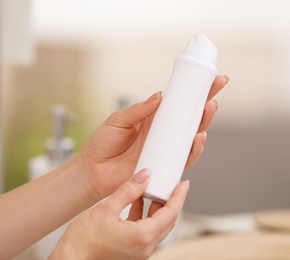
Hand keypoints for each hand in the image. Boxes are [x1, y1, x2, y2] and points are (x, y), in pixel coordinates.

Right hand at [50, 169, 188, 259]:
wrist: (71, 259)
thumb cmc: (83, 239)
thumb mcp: (106, 208)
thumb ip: (128, 191)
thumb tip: (144, 176)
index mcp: (142, 236)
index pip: (170, 213)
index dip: (178, 196)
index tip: (183, 184)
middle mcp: (144, 247)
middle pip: (167, 221)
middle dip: (170, 201)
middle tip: (170, 184)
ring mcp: (138, 251)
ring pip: (157, 227)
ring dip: (157, 208)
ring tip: (152, 190)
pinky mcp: (131, 251)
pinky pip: (145, 232)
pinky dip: (145, 216)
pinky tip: (136, 203)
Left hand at [78, 75, 227, 199]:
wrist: (92, 170)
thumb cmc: (102, 144)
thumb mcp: (118, 121)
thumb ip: (138, 110)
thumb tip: (160, 96)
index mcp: (152, 120)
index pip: (177, 104)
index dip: (194, 92)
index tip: (211, 78)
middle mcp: (162, 135)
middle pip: (190, 119)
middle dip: (206, 103)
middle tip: (217, 88)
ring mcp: (164, 151)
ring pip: (191, 138)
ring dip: (203, 124)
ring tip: (209, 108)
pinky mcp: (162, 168)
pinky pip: (183, 160)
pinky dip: (193, 150)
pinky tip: (198, 138)